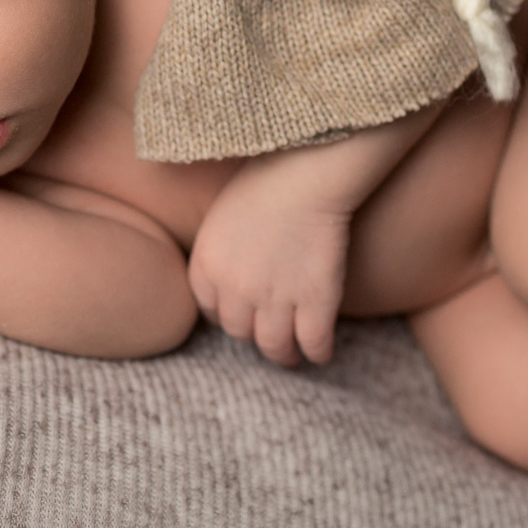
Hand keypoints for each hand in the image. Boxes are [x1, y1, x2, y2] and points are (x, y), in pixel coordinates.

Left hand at [186, 171, 350, 366]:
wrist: (305, 172)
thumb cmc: (267, 178)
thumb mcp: (223, 214)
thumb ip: (221, 249)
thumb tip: (233, 269)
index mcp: (206, 265)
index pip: (210, 311)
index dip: (228, 317)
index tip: (242, 317)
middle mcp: (234, 289)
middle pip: (240, 332)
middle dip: (254, 335)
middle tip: (269, 335)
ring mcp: (274, 298)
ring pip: (275, 346)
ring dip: (283, 355)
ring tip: (292, 355)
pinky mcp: (315, 300)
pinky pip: (313, 342)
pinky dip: (318, 352)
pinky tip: (321, 352)